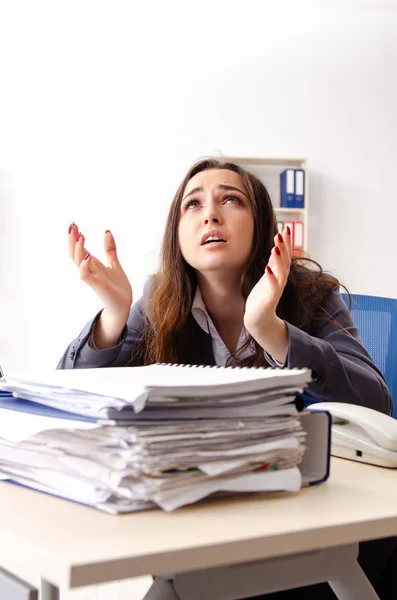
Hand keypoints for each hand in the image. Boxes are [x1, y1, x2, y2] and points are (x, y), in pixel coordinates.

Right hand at [68, 223, 132, 346]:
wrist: (124, 305)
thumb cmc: (117, 287)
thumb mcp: (114, 264)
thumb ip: (109, 250)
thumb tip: (106, 231)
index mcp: (92, 264)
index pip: (79, 248)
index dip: (75, 237)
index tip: (74, 224)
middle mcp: (89, 270)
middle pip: (74, 253)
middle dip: (72, 240)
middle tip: (72, 225)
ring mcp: (92, 278)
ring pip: (78, 262)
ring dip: (78, 249)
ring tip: (81, 236)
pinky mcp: (97, 286)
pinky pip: (85, 275)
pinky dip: (85, 265)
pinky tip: (88, 255)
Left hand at [244, 227, 291, 360]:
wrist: (258, 321)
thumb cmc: (261, 298)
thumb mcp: (267, 277)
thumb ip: (273, 264)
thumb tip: (276, 248)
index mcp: (278, 275)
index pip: (284, 256)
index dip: (286, 243)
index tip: (286, 228)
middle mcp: (279, 281)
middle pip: (284, 261)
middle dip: (284, 247)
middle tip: (283, 232)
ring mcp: (275, 290)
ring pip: (281, 272)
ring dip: (279, 259)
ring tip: (276, 246)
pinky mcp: (270, 300)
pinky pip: (273, 287)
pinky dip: (271, 277)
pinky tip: (268, 268)